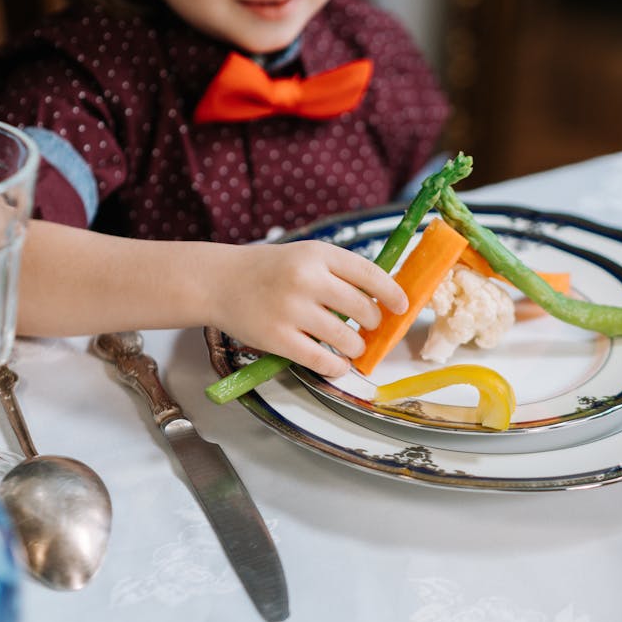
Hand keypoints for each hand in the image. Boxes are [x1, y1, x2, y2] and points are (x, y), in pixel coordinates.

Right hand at [210, 240, 408, 377]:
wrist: (220, 281)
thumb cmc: (270, 271)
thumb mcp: (305, 256)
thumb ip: (340, 272)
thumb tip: (383, 299)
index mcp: (318, 254)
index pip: (370, 274)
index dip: (391, 293)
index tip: (401, 306)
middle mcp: (306, 279)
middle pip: (363, 309)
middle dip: (373, 323)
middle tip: (368, 328)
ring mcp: (291, 310)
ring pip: (346, 339)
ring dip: (356, 347)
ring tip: (351, 346)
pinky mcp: (277, 338)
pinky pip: (322, 361)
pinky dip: (337, 366)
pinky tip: (337, 363)